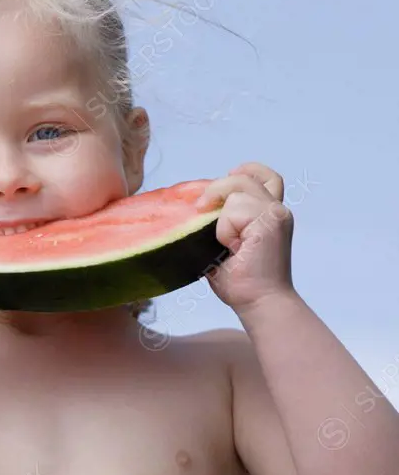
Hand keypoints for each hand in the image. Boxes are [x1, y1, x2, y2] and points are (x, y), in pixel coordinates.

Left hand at [195, 162, 294, 313]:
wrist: (260, 303)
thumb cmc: (243, 281)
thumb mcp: (226, 244)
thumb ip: (221, 222)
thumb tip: (196, 207)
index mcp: (271, 215)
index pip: (266, 177)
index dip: (247, 171)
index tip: (228, 178)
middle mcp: (277, 211)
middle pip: (247, 176)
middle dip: (219, 187)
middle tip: (201, 208)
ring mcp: (276, 215)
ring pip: (238, 191)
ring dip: (223, 218)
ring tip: (228, 244)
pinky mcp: (270, 223)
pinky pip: (235, 209)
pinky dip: (226, 228)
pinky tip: (233, 248)